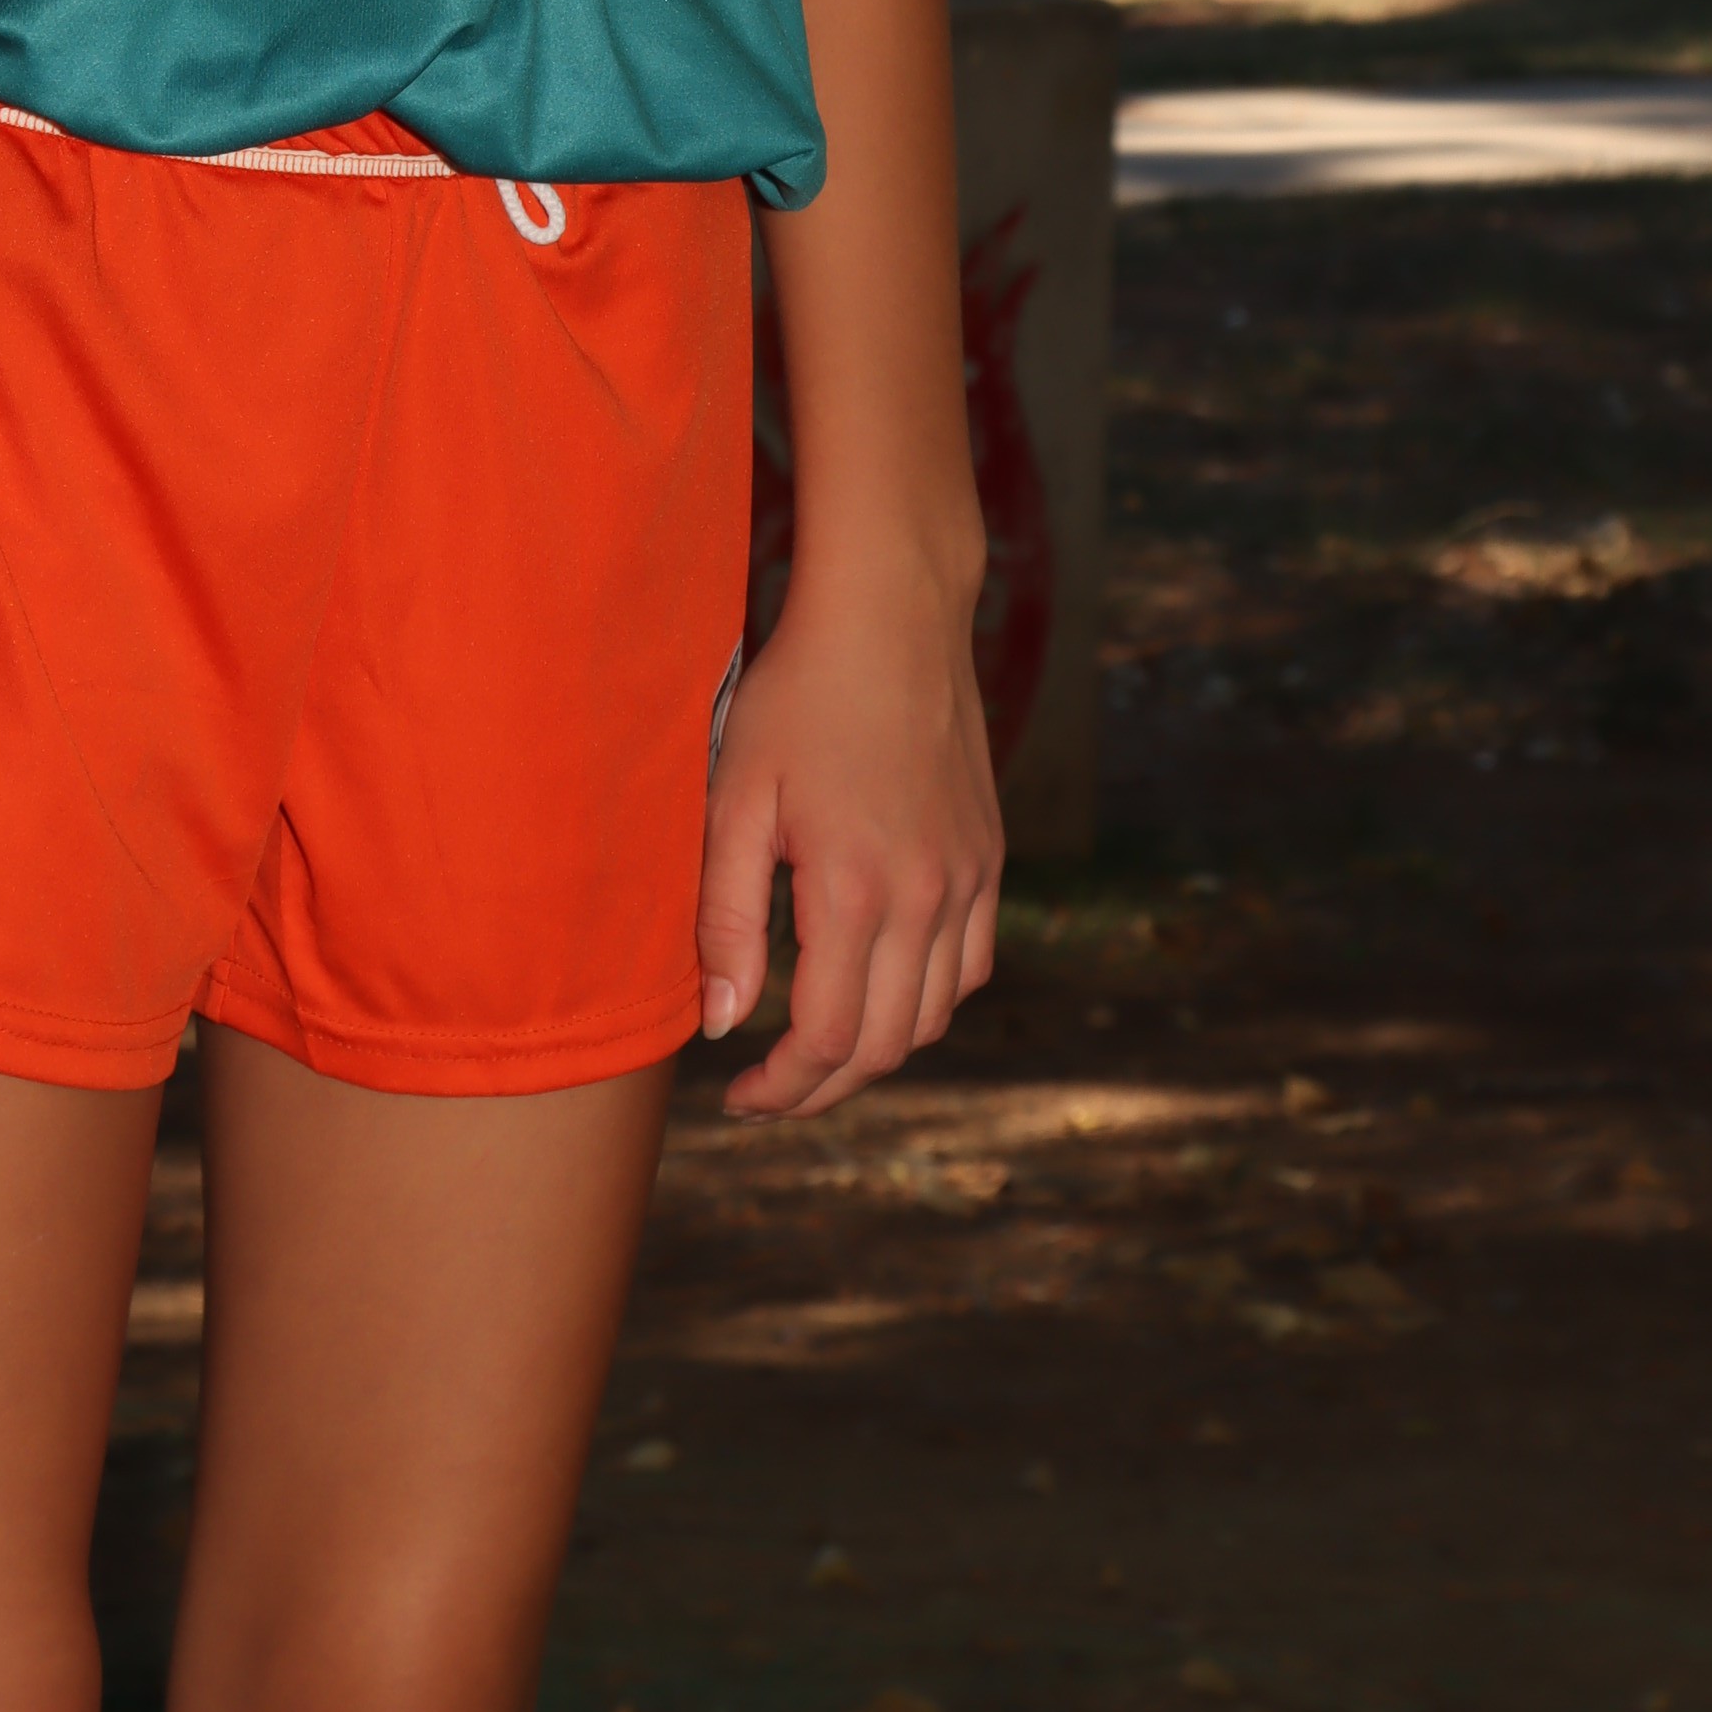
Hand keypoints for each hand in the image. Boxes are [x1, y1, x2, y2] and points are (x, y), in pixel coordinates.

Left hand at [695, 564, 1003, 1117]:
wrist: (892, 615)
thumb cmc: (798, 696)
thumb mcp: (737, 796)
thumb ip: (727, 916)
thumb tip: (723, 1023)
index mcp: (856, 888)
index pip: (827, 1038)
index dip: (782, 1088)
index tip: (739, 1096)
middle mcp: (927, 895)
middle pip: (884, 1045)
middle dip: (822, 1086)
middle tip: (768, 1090)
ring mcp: (969, 878)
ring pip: (932, 1016)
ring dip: (875, 1050)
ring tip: (816, 1046)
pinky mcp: (988, 857)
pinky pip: (970, 965)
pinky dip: (925, 1000)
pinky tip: (878, 988)